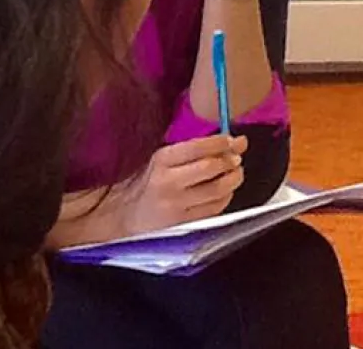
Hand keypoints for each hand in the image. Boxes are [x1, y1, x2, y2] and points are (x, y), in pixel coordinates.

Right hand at [120, 134, 248, 234]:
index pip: (198, 147)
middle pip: (211, 167)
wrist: (126, 214)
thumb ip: (197, 149)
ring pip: (218, 189)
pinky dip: (227, 196)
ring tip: (235, 172)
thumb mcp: (164, 159)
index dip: (221, 143)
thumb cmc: (150, 182)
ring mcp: (177, 205)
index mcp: (162, 160)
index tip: (234, 140)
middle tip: (236, 157)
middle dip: (231, 160)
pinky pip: (215, 207)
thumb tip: (236, 142)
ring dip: (234, 178)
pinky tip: (225, 190)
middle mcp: (168, 182)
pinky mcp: (184, 222)